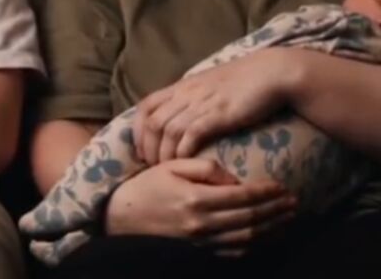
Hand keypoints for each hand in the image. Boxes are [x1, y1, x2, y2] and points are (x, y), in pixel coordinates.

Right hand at [105, 158, 295, 252]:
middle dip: (275, 210)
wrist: (122, 216)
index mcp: (196, 200)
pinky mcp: (200, 249)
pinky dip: (255, 244)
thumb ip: (204, 168)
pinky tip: (266, 235)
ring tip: (287, 218)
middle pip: (250, 218)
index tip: (281, 185)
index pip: (241, 196)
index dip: (265, 191)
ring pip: (247, 237)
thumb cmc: (146, 186)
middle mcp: (203, 223)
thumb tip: (233, 178)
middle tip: (294, 201)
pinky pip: (234, 250)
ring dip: (272, 228)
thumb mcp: (171, 166)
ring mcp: (202, 240)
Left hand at [135, 51, 294, 164]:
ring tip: (164, 168)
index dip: (137, 129)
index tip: (140, 148)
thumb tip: (181, 114)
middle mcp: (185, 93)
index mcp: (181, 86)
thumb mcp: (209, 85)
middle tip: (149, 165)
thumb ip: (193, 97)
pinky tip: (184, 162)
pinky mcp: (218, 114)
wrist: (272, 73)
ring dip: (163, 152)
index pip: (145, 106)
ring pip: (167, 130)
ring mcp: (201, 103)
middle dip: (146, 146)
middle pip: (152, 121)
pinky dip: (183, 150)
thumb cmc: (244, 81)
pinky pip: (191, 133)